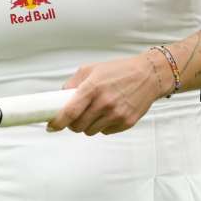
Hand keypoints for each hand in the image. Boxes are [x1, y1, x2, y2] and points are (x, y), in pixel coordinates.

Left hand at [47, 53, 163, 134]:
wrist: (149, 76)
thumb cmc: (118, 71)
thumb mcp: (91, 69)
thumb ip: (73, 83)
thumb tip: (59, 98)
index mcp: (92, 88)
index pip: (69, 112)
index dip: (57, 122)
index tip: (51, 126)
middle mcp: (104, 103)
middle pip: (78, 126)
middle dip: (72, 124)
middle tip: (74, 117)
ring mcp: (116, 114)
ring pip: (90, 131)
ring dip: (87, 126)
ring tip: (93, 113)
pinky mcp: (126, 123)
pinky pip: (105, 132)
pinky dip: (102, 126)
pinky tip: (108, 114)